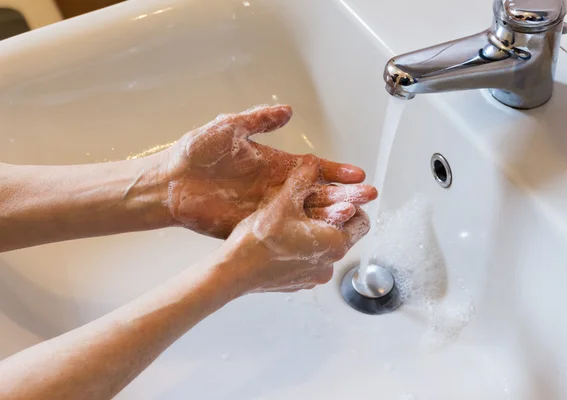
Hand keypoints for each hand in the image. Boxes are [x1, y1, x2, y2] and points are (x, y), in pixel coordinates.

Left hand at [162, 105, 376, 237]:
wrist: (170, 182)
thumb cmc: (196, 153)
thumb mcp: (230, 127)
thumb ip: (260, 119)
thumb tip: (287, 110)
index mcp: (275, 164)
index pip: (313, 169)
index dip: (336, 171)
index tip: (357, 175)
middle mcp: (276, 187)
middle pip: (316, 193)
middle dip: (343, 195)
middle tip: (366, 197)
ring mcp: (267, 208)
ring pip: (305, 213)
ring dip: (329, 214)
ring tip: (352, 216)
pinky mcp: (254, 225)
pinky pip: (284, 230)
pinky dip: (304, 233)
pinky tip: (322, 236)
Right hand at [219, 156, 369, 294]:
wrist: (232, 272)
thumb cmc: (258, 241)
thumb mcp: (283, 202)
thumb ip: (302, 179)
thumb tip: (313, 163)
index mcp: (335, 244)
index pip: (362, 222)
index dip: (352, 204)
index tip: (339, 196)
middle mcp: (330, 264)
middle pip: (345, 235)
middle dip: (335, 218)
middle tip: (316, 203)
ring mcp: (314, 277)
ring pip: (326, 249)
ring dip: (318, 233)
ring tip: (297, 219)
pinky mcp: (299, 283)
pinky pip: (310, 262)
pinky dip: (304, 249)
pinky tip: (285, 238)